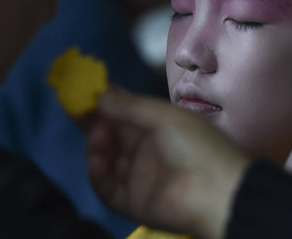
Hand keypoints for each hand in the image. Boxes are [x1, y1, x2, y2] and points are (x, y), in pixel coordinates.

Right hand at [87, 88, 249, 238]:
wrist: (217, 191)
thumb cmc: (196, 145)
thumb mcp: (165, 116)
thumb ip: (131, 106)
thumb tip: (102, 96)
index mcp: (160, 127)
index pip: (127, 112)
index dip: (107, 101)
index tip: (86, 89)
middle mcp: (147, 150)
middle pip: (112, 134)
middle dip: (93, 121)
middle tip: (75, 108)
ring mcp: (139, 176)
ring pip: (106, 159)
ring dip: (96, 145)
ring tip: (98, 136)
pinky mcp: (132, 201)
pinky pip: (107, 187)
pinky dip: (97, 174)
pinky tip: (97, 161)